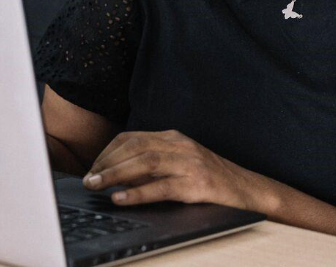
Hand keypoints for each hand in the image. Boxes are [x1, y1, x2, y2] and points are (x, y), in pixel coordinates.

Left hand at [82, 130, 270, 211]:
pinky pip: (161, 187)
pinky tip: (120, 198)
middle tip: (87, 180)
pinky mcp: (197, 184)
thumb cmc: (211, 180)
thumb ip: (153, 166)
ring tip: (96, 186)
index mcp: (174, 138)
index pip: (132, 138)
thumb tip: (116, 176)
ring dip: (115, 174)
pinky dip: (137, 192)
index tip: (92, 168)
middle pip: (135, 147)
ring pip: (145, 162)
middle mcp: (180, 145)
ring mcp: (190, 163)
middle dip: (106, 163)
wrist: (248, 190)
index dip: (108, 153)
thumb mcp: (180, 165)